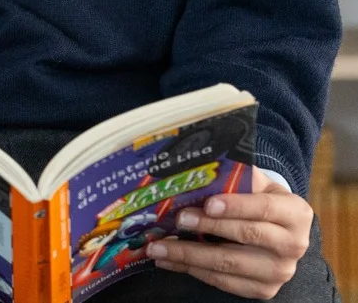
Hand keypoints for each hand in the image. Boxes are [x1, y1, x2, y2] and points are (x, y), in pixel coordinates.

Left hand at [147, 167, 312, 298]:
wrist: (281, 231)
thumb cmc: (263, 200)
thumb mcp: (259, 184)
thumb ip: (238, 175)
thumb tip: (202, 165)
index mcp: (295, 213)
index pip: (264, 208)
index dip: (236, 206)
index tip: (208, 203)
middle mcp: (293, 246)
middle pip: (245, 236)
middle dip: (207, 227)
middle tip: (178, 219)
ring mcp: (278, 273)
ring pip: (228, 264)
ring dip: (190, 255)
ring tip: (160, 246)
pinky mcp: (262, 290)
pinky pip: (223, 282)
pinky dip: (193, 270)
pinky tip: (171, 260)